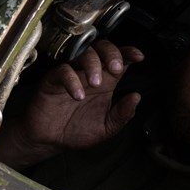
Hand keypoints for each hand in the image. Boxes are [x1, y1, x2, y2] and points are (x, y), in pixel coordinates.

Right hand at [0, 41, 143, 169]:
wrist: (49, 141)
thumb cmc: (77, 131)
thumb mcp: (106, 127)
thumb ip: (122, 114)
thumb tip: (136, 97)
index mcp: (107, 80)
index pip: (120, 58)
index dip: (129, 52)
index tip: (139, 57)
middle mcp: (90, 72)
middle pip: (103, 48)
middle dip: (112, 54)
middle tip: (116, 68)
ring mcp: (72, 73)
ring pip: (83, 53)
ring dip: (93, 64)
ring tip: (95, 84)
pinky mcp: (53, 80)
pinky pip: (63, 71)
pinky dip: (72, 80)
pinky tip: (78, 95)